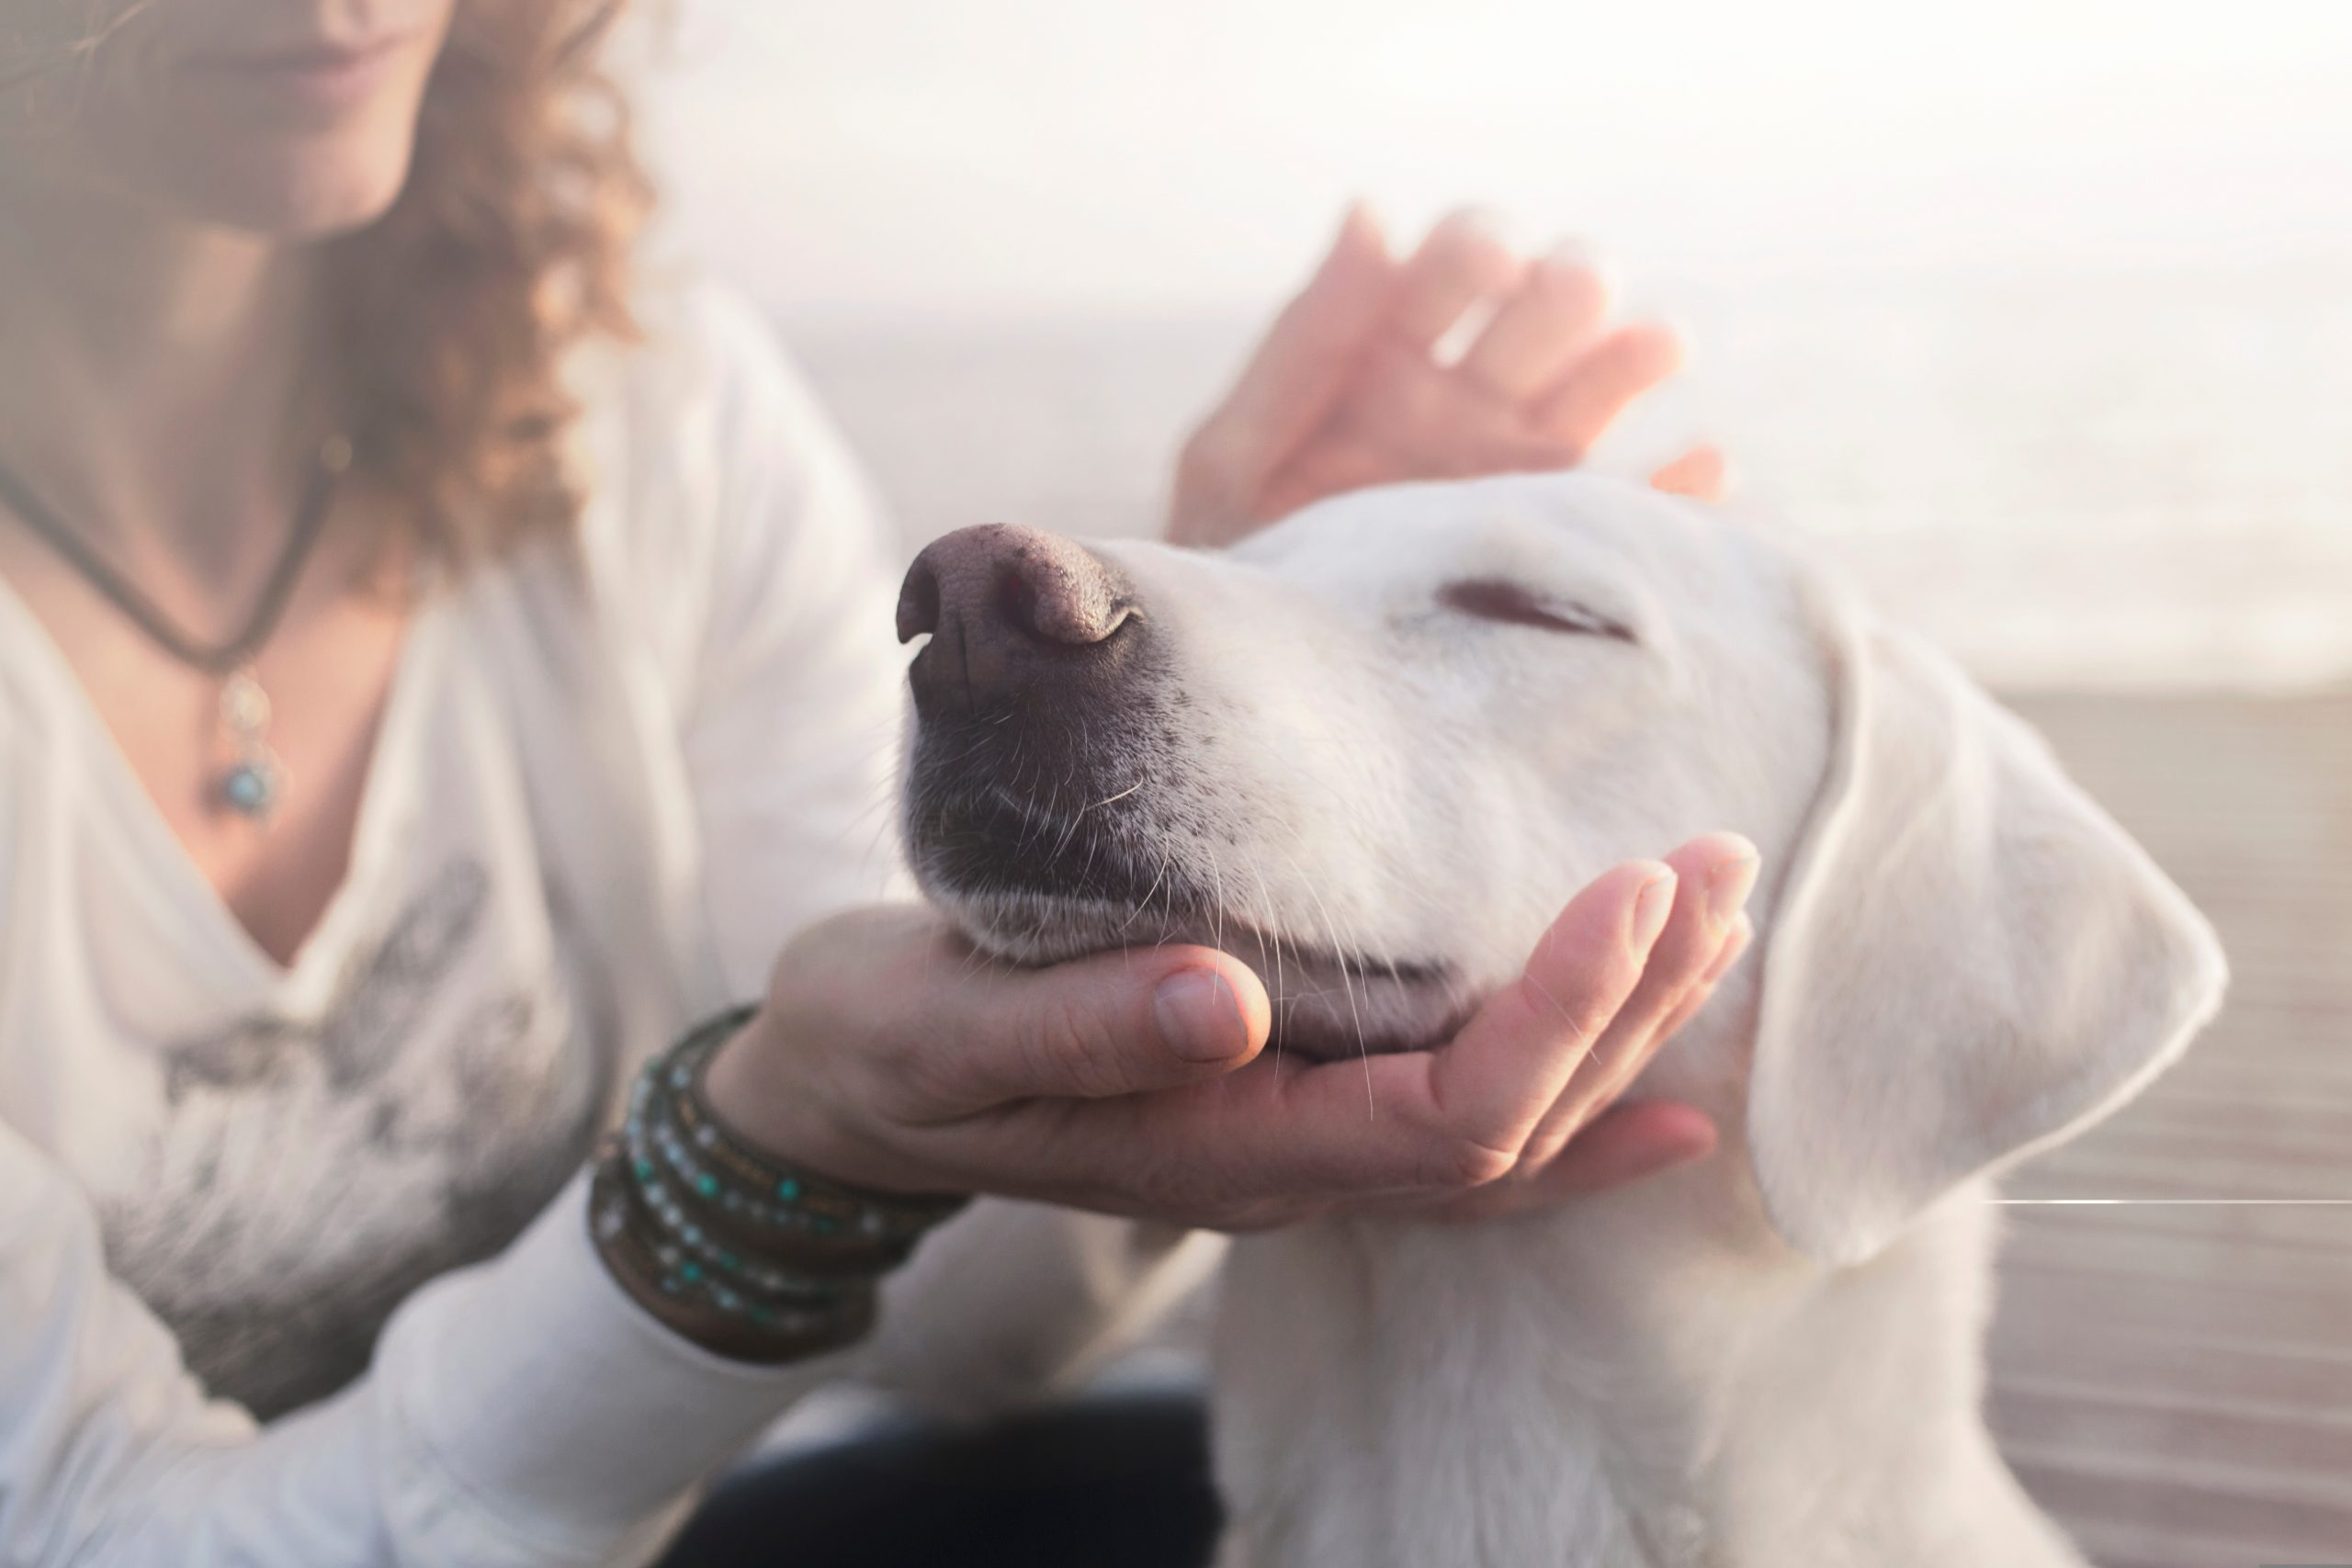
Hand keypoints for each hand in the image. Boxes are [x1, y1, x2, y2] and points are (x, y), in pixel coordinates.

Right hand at [702, 835, 1756, 1231]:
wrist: (846, 1084)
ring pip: (1506, 1128)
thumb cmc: (887, 1045)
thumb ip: (1077, 1028)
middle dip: (1631, 1004)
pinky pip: (1465, 1129)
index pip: (1447, 1117)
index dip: (1558, 1017)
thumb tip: (1223, 1001)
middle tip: (1714, 866)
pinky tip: (1659, 1080)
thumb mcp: (944, 1028)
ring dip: (1622, 1030)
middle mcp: (1286, 1166)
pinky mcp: (1290, 1101)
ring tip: (1713, 920)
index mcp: (1224, 1150)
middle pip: (1513, 1126)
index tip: (1632, 888)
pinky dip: (1572, 1099)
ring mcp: (1296, 1146)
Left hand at [1169, 206, 1727, 549]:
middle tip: (1564, 298)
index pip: (1460, 259)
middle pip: (1551, 303)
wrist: (1267, 691)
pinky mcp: (1565, 546)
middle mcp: (1470, 398)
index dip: (1481, 245)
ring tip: (1653, 350)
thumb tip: (1371, 211)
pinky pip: (1649, 510)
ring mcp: (1524, 470)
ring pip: (1610, 382)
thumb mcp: (1238, 454)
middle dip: (1568, 283)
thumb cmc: (1236, 565)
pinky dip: (1688, 488)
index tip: (1487, 264)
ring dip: (1637, 352)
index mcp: (1391, 353)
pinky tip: (1702, 468)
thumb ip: (1305, 340)